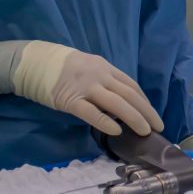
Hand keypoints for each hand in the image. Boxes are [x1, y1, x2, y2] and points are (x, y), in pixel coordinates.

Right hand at [11, 40, 163, 136]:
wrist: (34, 62)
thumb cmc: (63, 68)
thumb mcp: (89, 67)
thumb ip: (105, 81)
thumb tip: (120, 102)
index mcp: (105, 68)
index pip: (132, 86)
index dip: (145, 102)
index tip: (153, 115)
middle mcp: (100, 75)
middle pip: (129, 95)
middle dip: (146, 112)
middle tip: (158, 127)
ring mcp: (85, 86)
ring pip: (116, 103)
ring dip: (134, 118)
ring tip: (145, 131)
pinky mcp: (70, 99)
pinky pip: (91, 112)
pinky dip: (105, 121)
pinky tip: (116, 131)